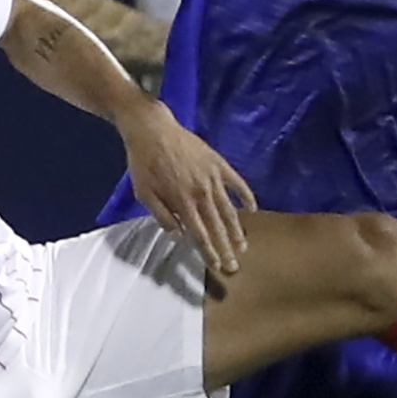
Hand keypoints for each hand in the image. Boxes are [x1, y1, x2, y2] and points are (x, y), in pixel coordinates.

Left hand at [120, 103, 256, 272]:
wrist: (152, 130)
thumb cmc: (143, 163)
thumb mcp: (143, 193)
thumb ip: (162, 216)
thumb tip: (179, 235)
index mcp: (183, 202)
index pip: (200, 234)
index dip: (209, 252)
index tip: (217, 267)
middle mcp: (202, 193)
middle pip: (218, 227)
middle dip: (227, 249)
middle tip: (235, 266)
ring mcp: (213, 178)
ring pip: (230, 209)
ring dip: (237, 230)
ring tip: (243, 245)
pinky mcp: (219, 164)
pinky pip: (237, 183)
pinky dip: (246, 196)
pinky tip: (252, 209)